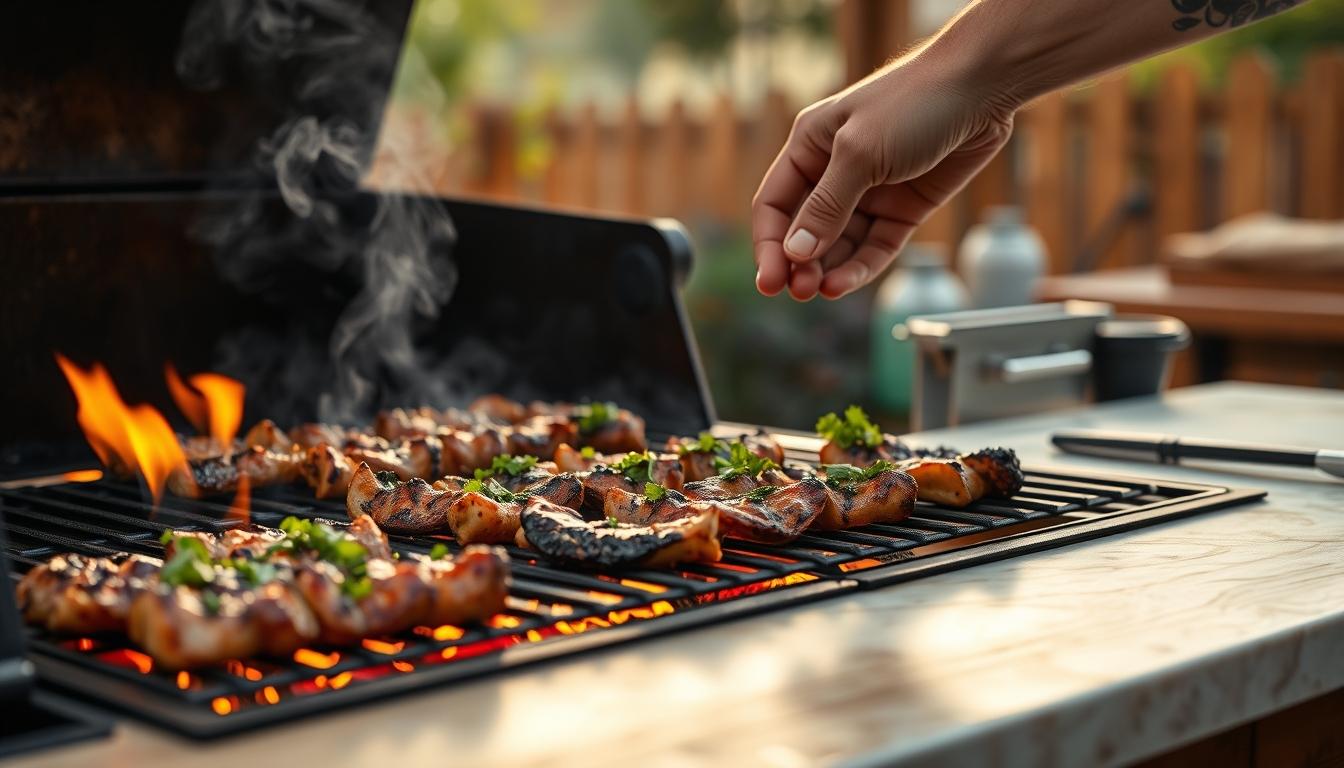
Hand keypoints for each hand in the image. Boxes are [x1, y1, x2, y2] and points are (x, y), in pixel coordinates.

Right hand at [752, 53, 1015, 299]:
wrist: (982, 88)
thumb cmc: (914, 102)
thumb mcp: (858, 153)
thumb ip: (826, 206)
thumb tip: (795, 253)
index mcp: (811, 146)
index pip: (775, 205)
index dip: (769, 245)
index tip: (768, 282)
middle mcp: (835, 170)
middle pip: (806, 230)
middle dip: (799, 263)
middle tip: (799, 291)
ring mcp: (871, 192)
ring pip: (841, 244)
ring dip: (828, 269)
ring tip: (820, 292)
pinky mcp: (904, 208)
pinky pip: (876, 246)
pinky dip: (860, 267)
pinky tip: (844, 283)